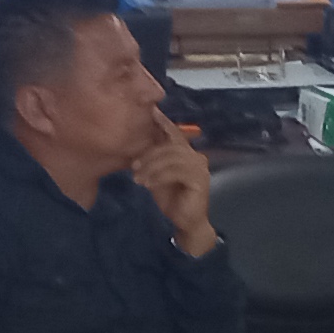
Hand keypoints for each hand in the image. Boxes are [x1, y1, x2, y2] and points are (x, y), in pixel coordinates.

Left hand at [130, 124, 215, 248]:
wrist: (185, 222)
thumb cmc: (171, 199)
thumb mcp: (157, 175)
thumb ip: (153, 160)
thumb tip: (137, 143)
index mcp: (187, 153)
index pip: (174, 134)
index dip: (164, 122)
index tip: (151, 111)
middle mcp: (196, 157)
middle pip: (170, 146)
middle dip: (149, 154)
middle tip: (133, 166)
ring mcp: (200, 168)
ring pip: (171, 158)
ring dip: (151, 167)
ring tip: (138, 178)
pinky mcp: (200, 180)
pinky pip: (175, 171)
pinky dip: (159, 176)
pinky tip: (148, 184)